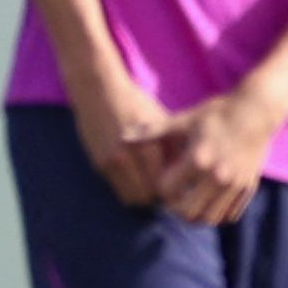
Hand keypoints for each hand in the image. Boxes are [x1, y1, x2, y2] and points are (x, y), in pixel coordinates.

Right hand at [72, 73, 174, 208]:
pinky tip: (136, 178)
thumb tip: (189, 172)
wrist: (99, 90)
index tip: (179, 188)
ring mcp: (110, 163)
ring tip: (151, 187)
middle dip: (157, 197)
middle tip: (165, 192)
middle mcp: (127, 158)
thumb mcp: (160, 121)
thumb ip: (172, 146)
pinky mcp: (98, 164)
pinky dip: (128, 189)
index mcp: (147, 147)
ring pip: (131, 198)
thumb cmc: (135, 103)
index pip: (164, 185)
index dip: (173, 191)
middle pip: (147, 196)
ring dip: (141, 196)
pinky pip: (117, 190)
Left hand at [138, 84, 287, 225]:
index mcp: (198, 159)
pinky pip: (229, 216)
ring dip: (196, 215)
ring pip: (209, 219)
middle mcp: (218, 176)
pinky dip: (217, 214)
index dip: (161, 188)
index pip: (168, 191)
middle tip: (173, 197)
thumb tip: (123, 137)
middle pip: (187, 213)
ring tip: (190, 202)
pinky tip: (209, 201)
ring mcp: (235, 185)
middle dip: (176, 208)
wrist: (257, 111)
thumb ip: (154, 132)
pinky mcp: (248, 188)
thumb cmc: (217, 114)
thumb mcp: (185, 120)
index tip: (163, 179)